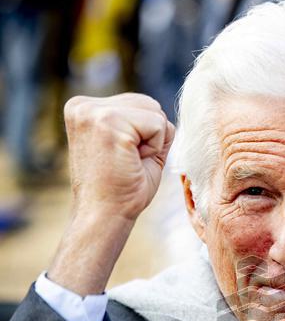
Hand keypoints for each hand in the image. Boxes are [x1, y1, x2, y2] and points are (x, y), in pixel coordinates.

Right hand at [48, 93, 174, 296]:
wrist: (105, 217)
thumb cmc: (121, 189)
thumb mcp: (133, 147)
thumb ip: (144, 123)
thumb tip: (166, 112)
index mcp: (83, 108)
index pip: (138, 104)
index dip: (143, 136)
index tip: (122, 158)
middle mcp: (82, 105)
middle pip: (148, 103)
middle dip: (150, 136)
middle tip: (127, 163)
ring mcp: (92, 111)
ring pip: (154, 112)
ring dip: (153, 143)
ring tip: (129, 162)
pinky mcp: (107, 121)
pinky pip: (158, 124)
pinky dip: (155, 148)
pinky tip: (132, 163)